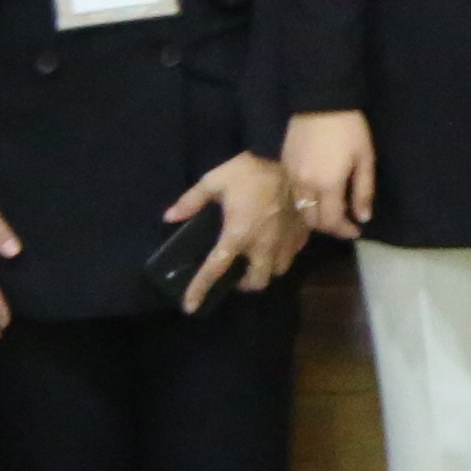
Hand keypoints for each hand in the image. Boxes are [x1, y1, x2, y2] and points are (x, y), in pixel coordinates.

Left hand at [160, 149, 307, 309]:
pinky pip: (290, 257)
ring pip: (275, 273)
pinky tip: (273, 243)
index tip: (189, 307)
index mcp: (237, 235)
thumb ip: (192, 200)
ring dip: (263, 272)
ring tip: (255, 259)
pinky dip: (280, 257)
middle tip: (235, 272)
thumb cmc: (251, 173)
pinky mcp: (301, 237)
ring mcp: (284, 244)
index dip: (200, 289)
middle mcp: (262, 247)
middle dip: (244, 284)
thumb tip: (169, 217)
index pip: (215, 270)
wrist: (294, 163)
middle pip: (255, 283)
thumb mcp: (215, 179)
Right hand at [285, 107, 377, 240]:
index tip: (356, 230)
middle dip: (329, 227)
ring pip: (300, 208)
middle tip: (344, 222)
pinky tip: (317, 194)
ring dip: (315, 215)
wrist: (320, 100)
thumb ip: (363, 191)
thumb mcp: (365, 158)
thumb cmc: (349, 128)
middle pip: (312, 220)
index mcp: (328, 185)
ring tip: (331, 210)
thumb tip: (363, 218)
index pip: (331, 221)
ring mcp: (291, 175)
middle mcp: (305, 185)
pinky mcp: (284, 165)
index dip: (344, 231)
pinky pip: (292, 193)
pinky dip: (305, 201)